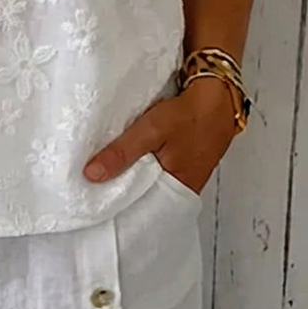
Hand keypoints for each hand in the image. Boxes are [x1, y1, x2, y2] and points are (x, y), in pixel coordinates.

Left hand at [83, 77, 238, 193]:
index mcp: (175, 191)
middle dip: (118, 192)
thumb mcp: (151, 131)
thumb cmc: (188, 116)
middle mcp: (178, 189)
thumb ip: (122, 153)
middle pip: (141, 198)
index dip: (115, 207)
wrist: (218, 96)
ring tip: (99, 176)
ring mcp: (180, 175)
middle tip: (89, 189)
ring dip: (127, 177)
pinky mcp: (178, 161)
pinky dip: (139, 165)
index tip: (90, 203)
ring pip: (146, 183)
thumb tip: (91, 175)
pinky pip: (153, 170)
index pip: (139, 211)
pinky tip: (124, 159)